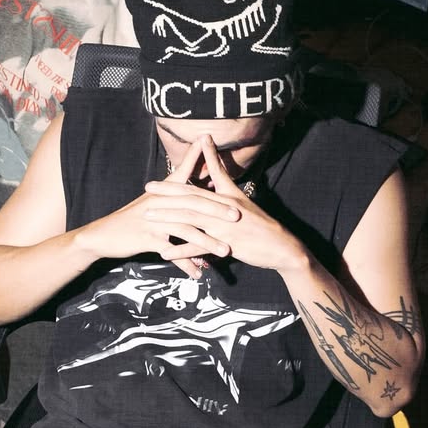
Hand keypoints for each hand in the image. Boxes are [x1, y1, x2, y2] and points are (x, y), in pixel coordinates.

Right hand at [80, 137, 242, 277]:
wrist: (104, 235)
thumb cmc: (130, 220)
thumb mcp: (151, 204)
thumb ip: (172, 197)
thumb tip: (191, 193)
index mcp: (163, 193)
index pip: (186, 176)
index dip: (205, 169)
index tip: (223, 168)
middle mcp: (161, 204)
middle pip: (193, 204)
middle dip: (217, 210)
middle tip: (238, 216)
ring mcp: (154, 221)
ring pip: (187, 230)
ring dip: (208, 242)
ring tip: (226, 251)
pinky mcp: (148, 239)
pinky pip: (172, 253)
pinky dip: (186, 264)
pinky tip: (198, 273)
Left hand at [144, 135, 309, 275]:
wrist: (281, 246)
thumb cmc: (260, 224)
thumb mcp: (242, 202)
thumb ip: (226, 188)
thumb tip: (214, 175)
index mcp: (226, 196)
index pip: (198, 184)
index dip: (178, 177)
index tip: (157, 178)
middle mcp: (223, 208)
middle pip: (190, 197)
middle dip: (166, 192)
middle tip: (147, 189)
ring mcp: (224, 226)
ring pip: (191, 218)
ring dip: (168, 217)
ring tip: (148, 216)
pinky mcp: (227, 244)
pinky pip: (199, 247)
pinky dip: (181, 250)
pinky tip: (164, 253)